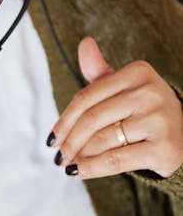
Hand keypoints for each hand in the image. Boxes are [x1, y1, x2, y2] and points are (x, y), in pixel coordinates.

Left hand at [47, 37, 182, 178]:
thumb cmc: (144, 111)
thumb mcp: (125, 88)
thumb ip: (100, 71)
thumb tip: (84, 43)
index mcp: (137, 72)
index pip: (87, 97)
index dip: (64, 121)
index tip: (52, 139)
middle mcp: (150, 92)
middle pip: (92, 119)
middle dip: (70, 141)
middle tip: (58, 156)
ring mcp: (159, 120)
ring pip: (102, 141)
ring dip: (79, 156)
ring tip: (69, 164)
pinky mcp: (164, 148)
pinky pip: (116, 160)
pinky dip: (92, 168)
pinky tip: (79, 172)